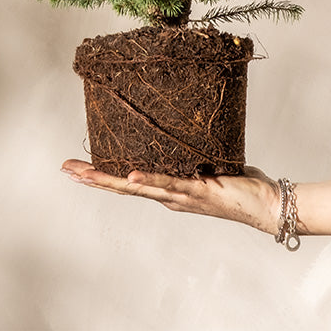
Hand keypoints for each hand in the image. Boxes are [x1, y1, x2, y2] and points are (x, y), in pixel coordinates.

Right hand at [61, 159, 280, 235]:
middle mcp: (169, 196)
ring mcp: (180, 196)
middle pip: (122, 187)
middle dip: (92, 179)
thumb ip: (193, 151)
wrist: (265, 205)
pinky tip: (130, 176)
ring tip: (83, 173)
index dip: (102, 175)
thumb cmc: (241, 184)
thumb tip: (182, 125)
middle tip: (65, 169)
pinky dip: (148, 181)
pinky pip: (168, 184)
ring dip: (108, 180)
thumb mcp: (210, 162)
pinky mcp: (196, 191)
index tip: (77, 167)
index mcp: (170, 190)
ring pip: (136, 187)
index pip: (129, 181)